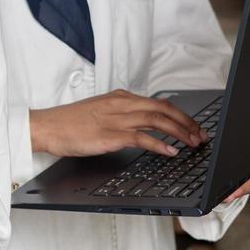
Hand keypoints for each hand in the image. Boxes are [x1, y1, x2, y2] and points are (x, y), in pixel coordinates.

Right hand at [29, 90, 207, 157]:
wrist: (47, 126)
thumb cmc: (70, 123)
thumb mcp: (100, 112)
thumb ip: (121, 114)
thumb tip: (142, 126)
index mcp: (120, 97)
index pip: (159, 102)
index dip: (181, 115)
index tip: (193, 126)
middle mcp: (121, 104)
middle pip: (164, 109)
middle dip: (187, 122)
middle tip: (201, 135)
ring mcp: (116, 118)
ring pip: (157, 120)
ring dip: (180, 132)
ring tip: (193, 143)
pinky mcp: (110, 135)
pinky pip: (142, 138)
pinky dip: (160, 145)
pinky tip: (171, 152)